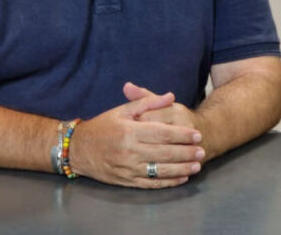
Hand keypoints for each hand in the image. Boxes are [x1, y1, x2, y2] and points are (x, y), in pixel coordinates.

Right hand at [69, 86, 204, 188]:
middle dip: (186, 153)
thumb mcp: (123, 110)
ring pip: (160, 171)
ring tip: (197, 165)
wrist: (78, 149)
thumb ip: (148, 101)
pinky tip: (181, 178)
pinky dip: (168, 182)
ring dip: (181, 169)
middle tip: (202, 150)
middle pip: (164, 153)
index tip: (197, 135)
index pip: (162, 133)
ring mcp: (127, 169)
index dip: (181, 135)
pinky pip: (150, 184)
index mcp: (130, 132)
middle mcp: (129, 152)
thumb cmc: (103, 126)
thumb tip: (170, 96)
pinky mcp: (126, 181)